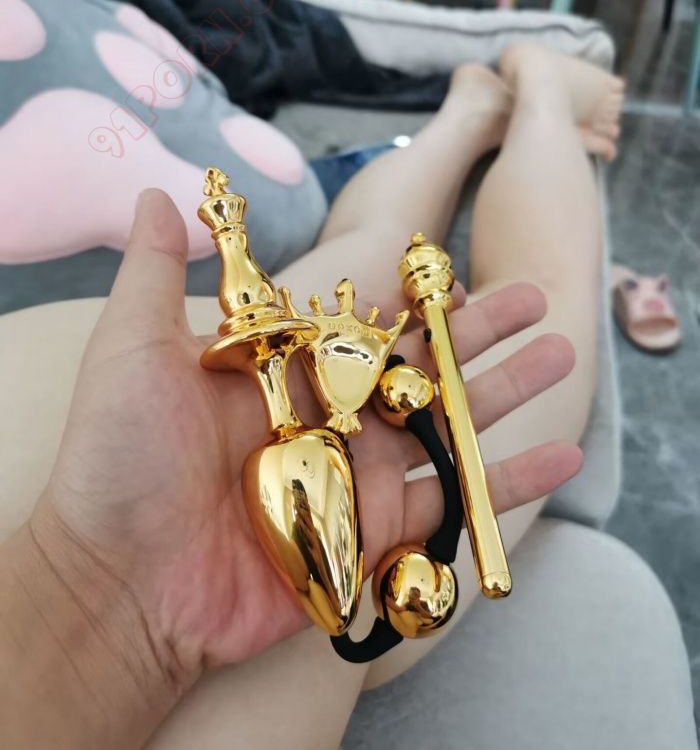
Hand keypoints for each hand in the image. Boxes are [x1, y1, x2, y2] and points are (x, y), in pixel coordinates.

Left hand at [31, 190, 580, 691]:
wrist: (120, 584)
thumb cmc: (118, 463)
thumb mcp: (133, 350)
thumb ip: (156, 274)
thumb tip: (155, 195)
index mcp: (283, 373)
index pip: (360, 323)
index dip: (407, 297)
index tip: (450, 269)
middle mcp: (327, 419)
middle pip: (417, 368)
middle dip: (477, 334)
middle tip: (534, 300)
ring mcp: (355, 476)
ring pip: (446, 426)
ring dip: (507, 392)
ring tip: (562, 355)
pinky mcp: (374, 533)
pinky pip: (453, 505)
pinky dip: (508, 485)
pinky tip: (562, 456)